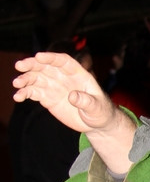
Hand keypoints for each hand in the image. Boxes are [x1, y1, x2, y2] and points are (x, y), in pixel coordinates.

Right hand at [13, 51, 135, 172]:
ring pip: (37, 79)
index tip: (38, 56)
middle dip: (32, 65)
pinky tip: (18, 97)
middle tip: (19, 66)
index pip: (63, 61)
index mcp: (78, 74)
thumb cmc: (101, 113)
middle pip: (46, 67)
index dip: (51, 58)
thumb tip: (72, 96)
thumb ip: (86, 101)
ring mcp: (55, 87)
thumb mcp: (97, 108)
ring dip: (25, 79)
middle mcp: (64, 78)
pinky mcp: (48, 98)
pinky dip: (25, 93)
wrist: (96, 124)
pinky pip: (34, 93)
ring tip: (16, 84)